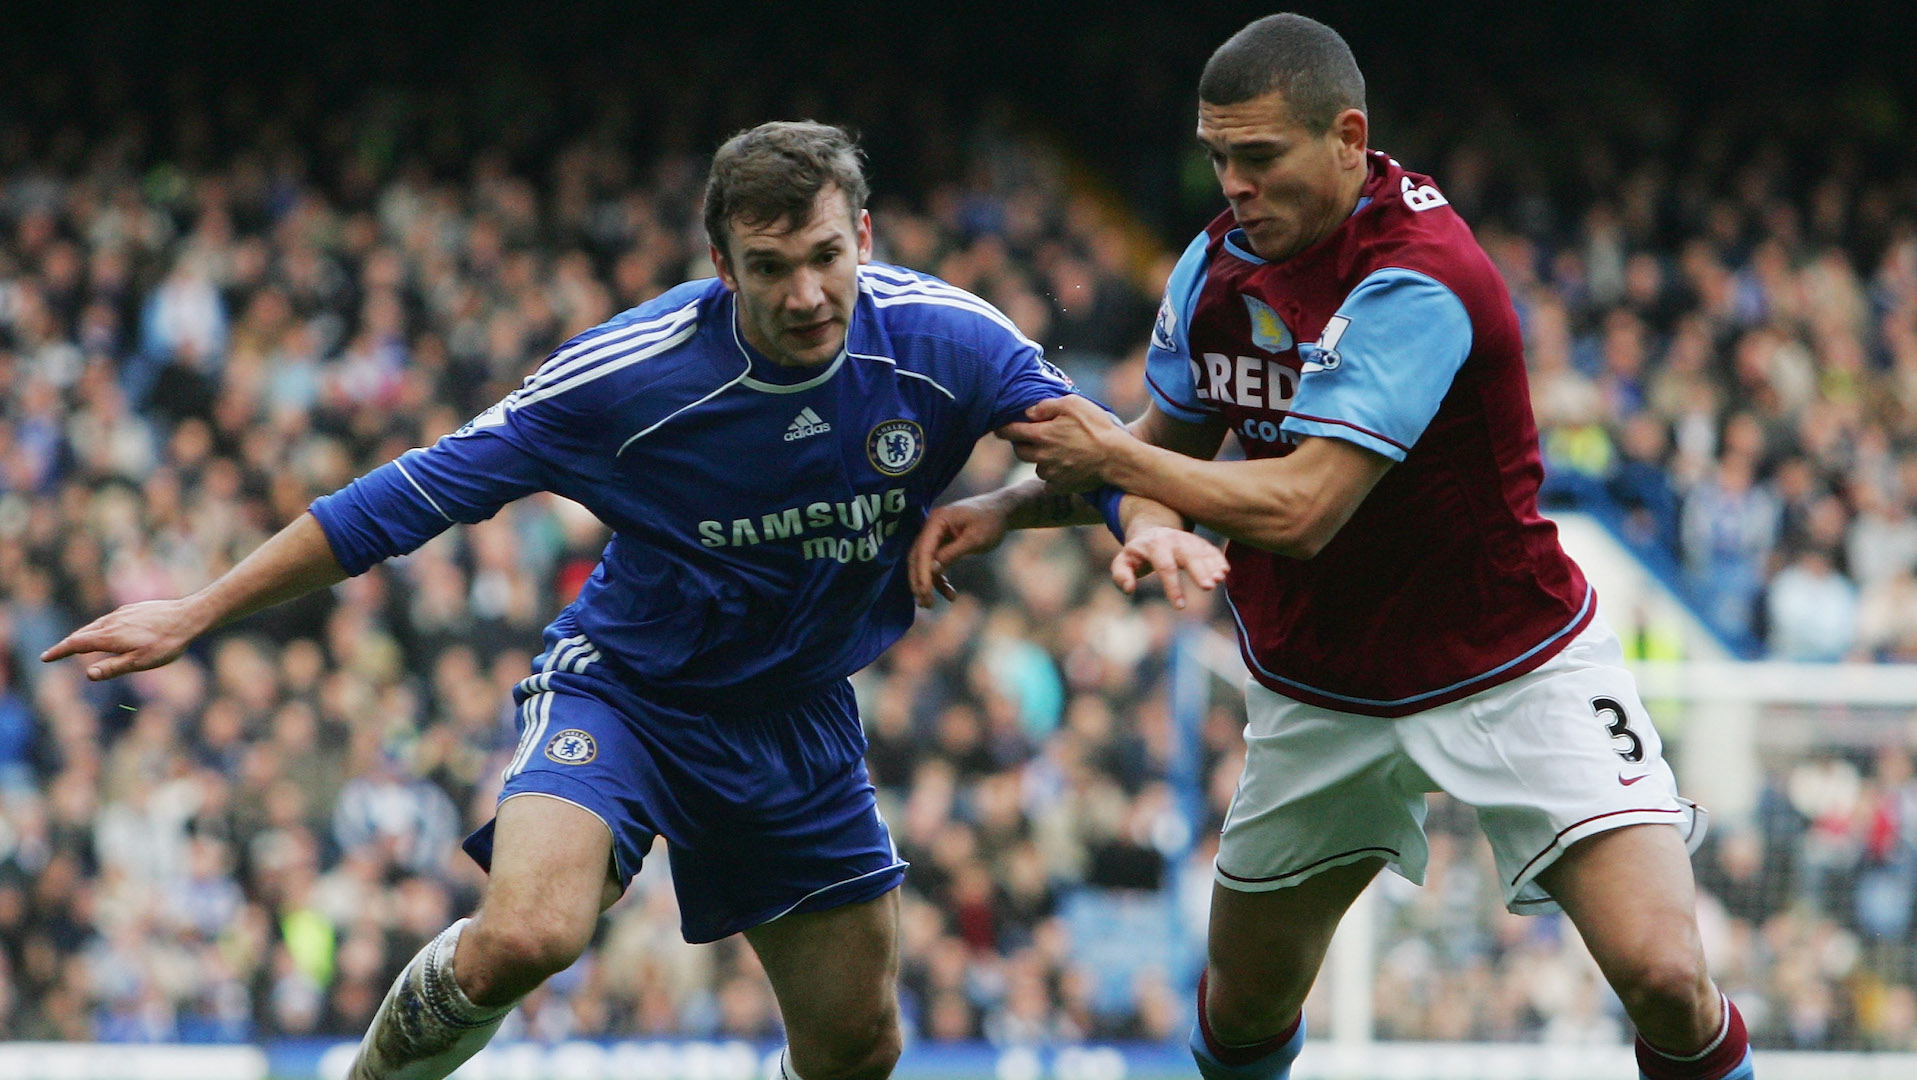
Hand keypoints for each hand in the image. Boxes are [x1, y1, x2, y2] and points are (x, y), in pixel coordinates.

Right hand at [41, 598, 204, 679]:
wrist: (189, 616)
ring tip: (77, 644)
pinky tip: (106, 632)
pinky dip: (99, 628)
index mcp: (110, 636)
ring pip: (95, 625)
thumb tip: (88, 674)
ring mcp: (122, 613)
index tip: (45, 657)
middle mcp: (111, 622)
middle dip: (67, 644)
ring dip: (83, 635)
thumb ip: (113, 668)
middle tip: (55, 653)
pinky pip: (109, 620)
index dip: (59, 651)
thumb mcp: (140, 662)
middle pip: (82, 633)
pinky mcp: (133, 609)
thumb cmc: (166, 643)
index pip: (76, 644)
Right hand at [908, 496, 1011, 606]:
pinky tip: (950, 595)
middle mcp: (931, 527)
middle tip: (924, 603)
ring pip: (924, 564)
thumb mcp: (974, 539)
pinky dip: (940, 580)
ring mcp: (935, 536)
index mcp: (937, 520)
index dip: (922, 573)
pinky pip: (935, 564)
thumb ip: (952, 553)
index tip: (924, 592)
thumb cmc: (990, 522)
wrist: (1002, 511)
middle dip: (919, 581)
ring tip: (930, 605)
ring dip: (928, 584)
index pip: (923, 550)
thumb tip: (932, 570)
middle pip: (917, 558)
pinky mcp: (942, 544)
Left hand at [998, 396, 1124, 490]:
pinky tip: (1065, 468)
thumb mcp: (1073, 404)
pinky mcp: (1062, 486)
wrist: (1116, 458)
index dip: (1003, 428)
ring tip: (1056, 453)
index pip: (1010, 432)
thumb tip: (1029, 412)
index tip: (1001, 428)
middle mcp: (1042, 456)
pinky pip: (1049, 483)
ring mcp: (1051, 473)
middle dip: (1021, 444)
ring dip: (1040, 460)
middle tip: (1031, 438)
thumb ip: (1047, 405)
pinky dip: (1054, 476)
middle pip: (1019, 452)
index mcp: (1041, 435)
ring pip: (1036, 467)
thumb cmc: (1097, 427)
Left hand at [1111, 526, 1228, 608]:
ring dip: (1212, 565)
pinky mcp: (1198, 542)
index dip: (1173, 586)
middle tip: (1208, 587)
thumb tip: (1129, 589)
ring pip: (1201, 552)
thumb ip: (1120, 575)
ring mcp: (1187, 539)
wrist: (1151, 531)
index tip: (1179, 606)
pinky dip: (1218, 559)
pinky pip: (1210, 549)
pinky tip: (1225, 571)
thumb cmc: (1137, 554)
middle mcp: (1173, 540)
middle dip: (1198, 571)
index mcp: (1154, 546)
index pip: (1165, 567)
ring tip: (1220, 580)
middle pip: (1188, 555)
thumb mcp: (1122, 562)